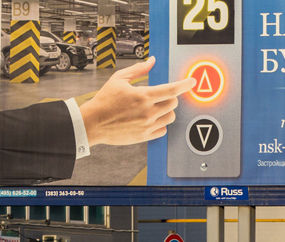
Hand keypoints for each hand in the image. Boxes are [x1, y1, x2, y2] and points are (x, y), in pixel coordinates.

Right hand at [79, 57, 194, 145]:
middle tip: (161, 96)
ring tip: (154, 108)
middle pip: (173, 104)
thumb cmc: (105, 100)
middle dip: (171, 97)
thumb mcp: (119, 79)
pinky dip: (160, 124)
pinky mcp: (144, 137)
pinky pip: (163, 131)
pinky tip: (150, 119)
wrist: (93, 123)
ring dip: (166, 111)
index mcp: (143, 95)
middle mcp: (148, 112)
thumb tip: (152, 61)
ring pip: (170, 118)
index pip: (172, 90)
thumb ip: (139, 69)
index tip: (192, 82)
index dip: (185, 84)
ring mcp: (147, 126)